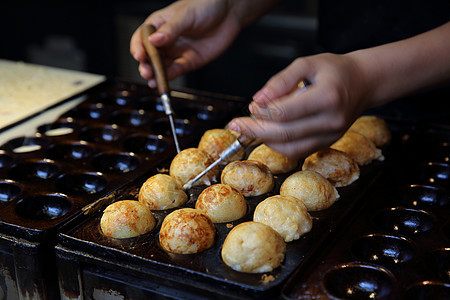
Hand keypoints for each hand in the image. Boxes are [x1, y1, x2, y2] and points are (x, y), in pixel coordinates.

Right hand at [130, 0, 241, 86]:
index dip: (138, 48)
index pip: (142, 38)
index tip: (140, 56)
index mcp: (159, 24)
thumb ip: (171, 29)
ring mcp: (177, 51)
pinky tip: (165, 80)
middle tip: (146, 72)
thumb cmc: (205, 5)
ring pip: (162, 66)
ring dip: (156, 74)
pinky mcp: (189, 61)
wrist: (228, 12)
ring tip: (153, 81)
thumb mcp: (185, 15)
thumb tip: (154, 40)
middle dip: (146, 65)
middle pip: (150, 56)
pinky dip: (170, 76)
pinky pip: (177, 70)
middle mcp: (165, 40)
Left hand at [228, 53, 370, 159]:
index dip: (262, 111)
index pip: (285, 112)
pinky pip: (297, 151)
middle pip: (284, 134)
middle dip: (255, 130)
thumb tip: (258, 100)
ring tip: (251, 127)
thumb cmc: (335, 70)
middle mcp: (331, 121)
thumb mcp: (306, 64)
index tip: (251, 104)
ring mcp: (331, 136)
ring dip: (265, 139)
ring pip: (289, 148)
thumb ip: (280, 81)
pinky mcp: (327, 143)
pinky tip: (268, 133)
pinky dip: (278, 145)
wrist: (364, 83)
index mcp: (327, 97)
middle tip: (236, 125)